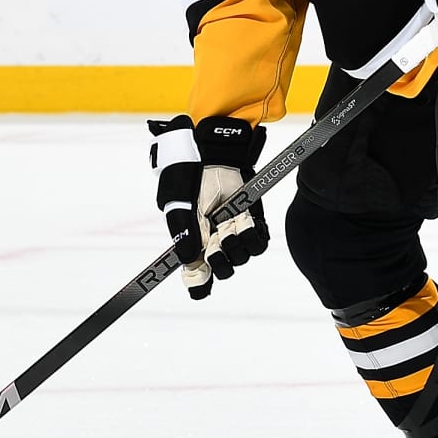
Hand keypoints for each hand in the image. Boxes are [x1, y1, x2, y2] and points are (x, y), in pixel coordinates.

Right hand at [148, 115, 269, 298]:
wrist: (212, 154)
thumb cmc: (190, 176)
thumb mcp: (179, 202)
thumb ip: (181, 231)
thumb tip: (187, 261)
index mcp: (192, 242)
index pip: (196, 275)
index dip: (198, 283)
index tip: (198, 281)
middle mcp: (214, 241)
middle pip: (223, 271)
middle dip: (220, 262)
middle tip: (214, 243)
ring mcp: (234, 232)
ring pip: (242, 257)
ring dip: (236, 246)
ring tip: (228, 226)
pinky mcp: (252, 221)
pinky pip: (259, 242)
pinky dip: (253, 236)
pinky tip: (244, 222)